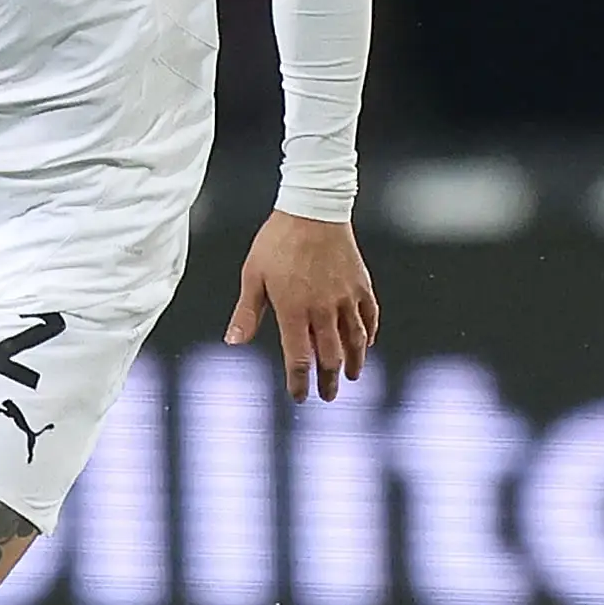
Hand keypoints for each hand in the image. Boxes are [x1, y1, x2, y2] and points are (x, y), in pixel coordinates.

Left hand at [225, 211, 379, 402]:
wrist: (313, 208)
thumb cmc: (278, 240)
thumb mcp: (253, 275)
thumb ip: (246, 312)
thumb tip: (233, 342)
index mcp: (294, 311)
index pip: (298, 359)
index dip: (299, 382)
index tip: (299, 396)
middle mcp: (323, 310)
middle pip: (330, 357)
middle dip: (328, 381)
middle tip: (327, 395)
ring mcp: (346, 298)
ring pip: (355, 342)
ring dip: (353, 363)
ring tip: (350, 376)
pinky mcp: (361, 286)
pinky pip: (370, 318)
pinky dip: (369, 335)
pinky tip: (367, 344)